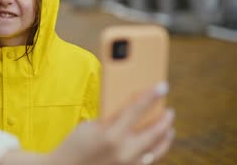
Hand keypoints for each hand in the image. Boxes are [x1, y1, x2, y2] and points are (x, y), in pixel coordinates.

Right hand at [49, 83, 174, 164]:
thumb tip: (128, 111)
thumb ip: (109, 119)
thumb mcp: (88, 127)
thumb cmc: (73, 145)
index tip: (163, 86)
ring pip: (157, 149)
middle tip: (170, 110)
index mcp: (110, 134)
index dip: (151, 96)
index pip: (136, 110)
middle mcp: (123, 150)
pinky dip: (156, 150)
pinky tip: (158, 144)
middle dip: (165, 119)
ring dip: (165, 136)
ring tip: (169, 127)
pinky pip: (149, 160)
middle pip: (154, 132)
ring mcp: (127, 164)